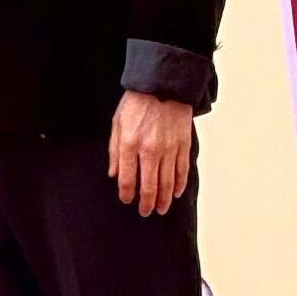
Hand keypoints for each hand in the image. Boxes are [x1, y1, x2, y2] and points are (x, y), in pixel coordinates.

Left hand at [109, 90, 193, 215]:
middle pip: (149, 186)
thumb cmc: (137, 102)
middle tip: (146, 212)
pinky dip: (180, 184)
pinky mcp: (183, 143)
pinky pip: (182, 170)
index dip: (127, 194)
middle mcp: (150, 149)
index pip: (128, 179)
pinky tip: (176, 193)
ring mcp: (169, 148)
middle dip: (147, 203)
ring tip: (161, 209)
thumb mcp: (117, 123)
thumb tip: (114, 174)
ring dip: (164, 199)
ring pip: (167, 182)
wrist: (163, 83)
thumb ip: (114, 151)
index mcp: (130, 144)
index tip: (127, 201)